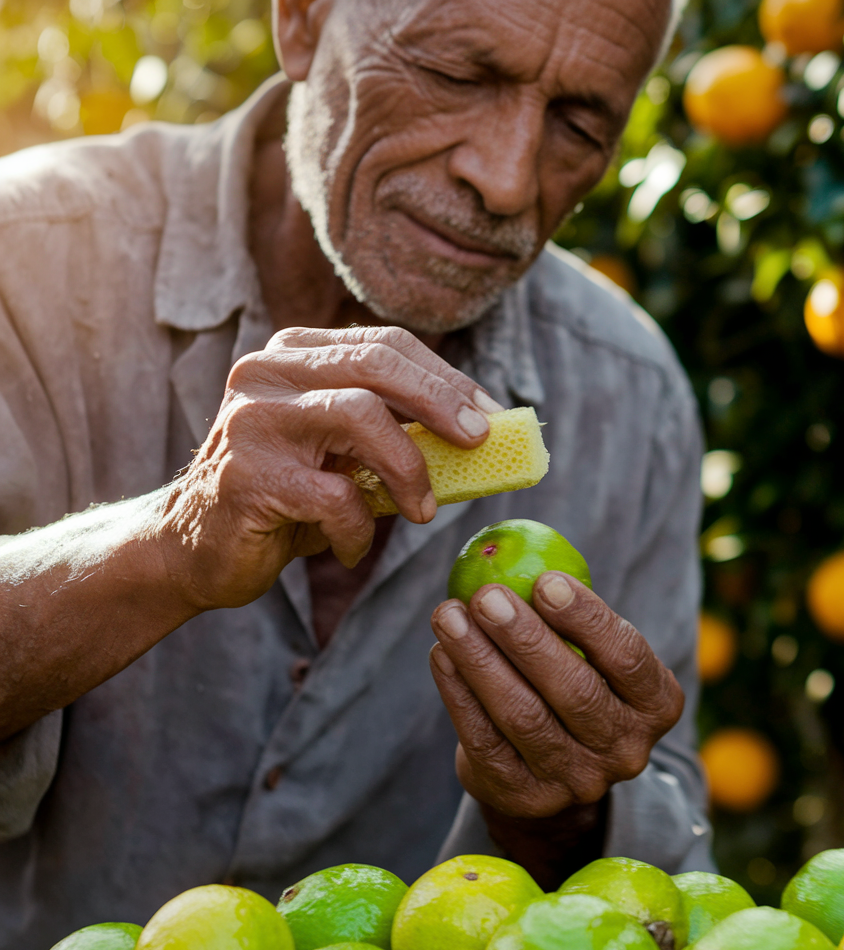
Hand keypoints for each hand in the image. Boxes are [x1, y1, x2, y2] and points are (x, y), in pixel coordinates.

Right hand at [159, 326, 499, 611]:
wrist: (191, 548)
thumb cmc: (283, 498)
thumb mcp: (340, 454)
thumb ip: (391, 435)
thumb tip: (476, 439)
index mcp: (293, 355)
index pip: (384, 345)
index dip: (445, 377)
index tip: (490, 413)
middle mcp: (266, 372)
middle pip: (375, 363)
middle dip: (441, 402)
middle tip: (478, 441)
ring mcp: (252, 420)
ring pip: (358, 415)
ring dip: (408, 469)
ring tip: (422, 511)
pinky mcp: (247, 475)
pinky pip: (334, 495)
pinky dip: (358, 530)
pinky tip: (350, 548)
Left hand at [429, 572, 683, 875]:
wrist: (551, 769)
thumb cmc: (574, 681)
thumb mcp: (593, 652)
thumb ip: (568, 612)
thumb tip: (517, 552)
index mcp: (656, 704)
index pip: (627, 657)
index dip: (586, 618)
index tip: (544, 580)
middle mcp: (626, 750)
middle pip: (574, 691)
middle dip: (525, 638)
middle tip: (485, 595)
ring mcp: (576, 781)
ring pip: (523, 716)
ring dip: (480, 660)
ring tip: (449, 614)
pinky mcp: (524, 796)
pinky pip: (485, 740)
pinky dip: (459, 693)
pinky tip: (441, 654)